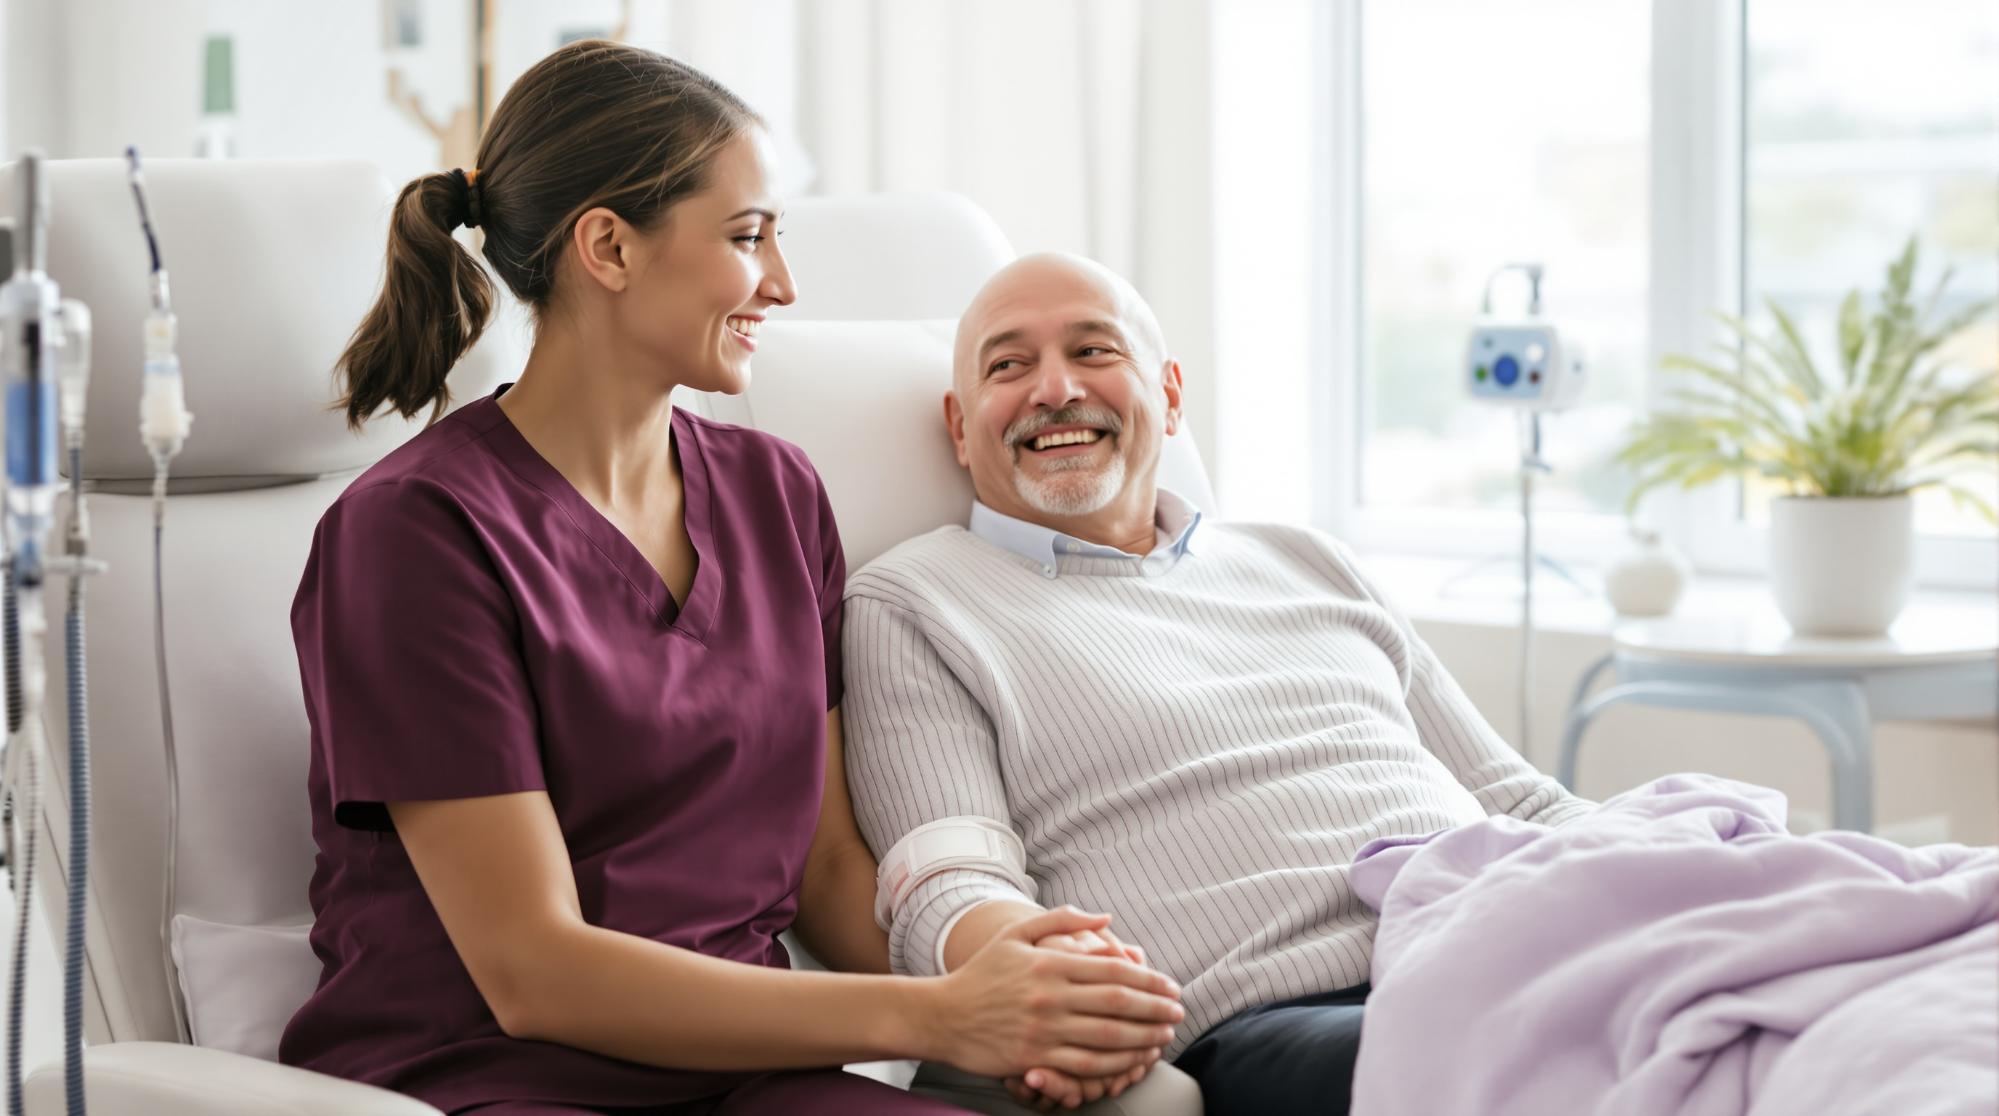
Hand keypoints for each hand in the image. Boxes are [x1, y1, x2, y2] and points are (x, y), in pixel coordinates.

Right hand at [927, 907, 1180, 1085]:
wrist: (942, 1015)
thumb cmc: (981, 974)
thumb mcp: (1015, 935)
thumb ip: (1062, 920)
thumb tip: (1107, 918)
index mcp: (1050, 962)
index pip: (1113, 970)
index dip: (1148, 980)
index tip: (1170, 986)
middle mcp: (1050, 995)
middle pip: (1118, 1003)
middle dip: (1155, 1008)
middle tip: (1178, 1012)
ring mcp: (1043, 1029)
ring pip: (1108, 1036)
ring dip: (1143, 1037)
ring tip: (1164, 1036)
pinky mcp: (1035, 1057)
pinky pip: (1086, 1063)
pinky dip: (1116, 1064)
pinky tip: (1133, 1062)